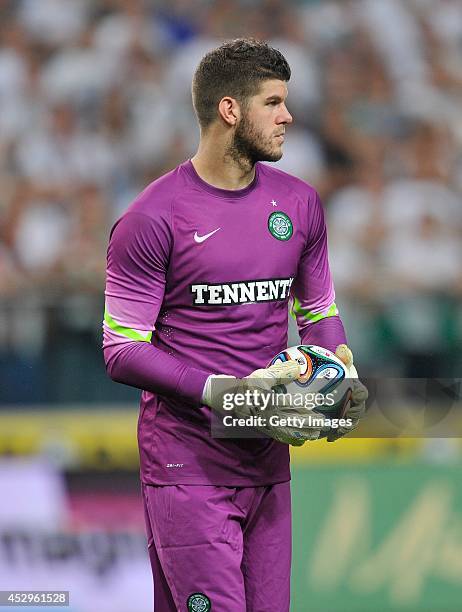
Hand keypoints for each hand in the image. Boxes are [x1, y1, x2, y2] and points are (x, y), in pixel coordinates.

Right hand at [203, 362, 324, 444]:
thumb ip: (280, 373)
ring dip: (303, 434)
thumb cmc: (245, 386)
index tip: (321, 407)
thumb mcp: (261, 375)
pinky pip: (280, 437)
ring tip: (315, 434)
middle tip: (325, 424)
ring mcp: (267, 425)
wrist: (227, 400)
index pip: (294, 407)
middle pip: (294, 423)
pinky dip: (291, 440)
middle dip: (311, 424)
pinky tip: (298, 441)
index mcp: (271, 404)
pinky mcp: (263, 429)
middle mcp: (270, 417)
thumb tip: (298, 368)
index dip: (308, 408)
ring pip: (289, 432)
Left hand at [326, 344, 367, 441]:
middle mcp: (354, 401)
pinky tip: (324, 438)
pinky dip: (332, 432)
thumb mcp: (340, 358)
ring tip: (331, 436)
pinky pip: (336, 426)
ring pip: (347, 423)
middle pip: (355, 414)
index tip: (355, 399)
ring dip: (341, 430)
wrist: (328, 370)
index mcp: (356, 388)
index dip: (359, 398)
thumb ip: (343, 354)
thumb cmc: (336, 364)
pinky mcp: (337, 416)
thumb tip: (343, 348)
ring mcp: (346, 410)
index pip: (361, 394)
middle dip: (349, 422)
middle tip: (339, 427)